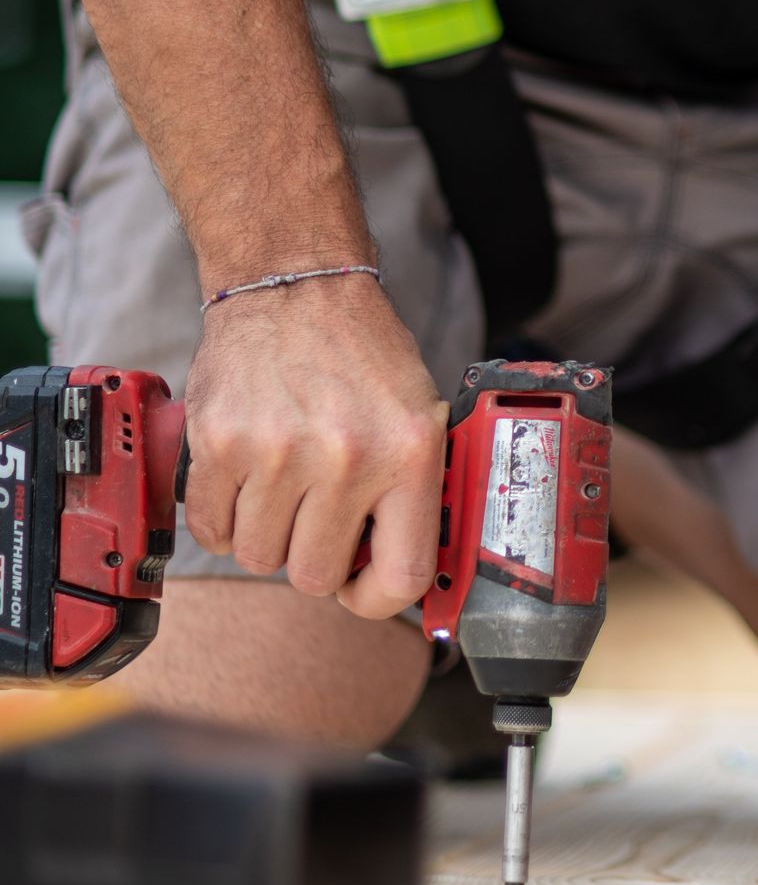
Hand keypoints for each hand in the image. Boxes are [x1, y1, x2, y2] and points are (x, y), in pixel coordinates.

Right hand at [181, 274, 448, 619]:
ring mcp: (278, 453)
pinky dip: (223, 519)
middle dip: (314, 554)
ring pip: (260, 557)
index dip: (376, 598)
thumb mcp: (419, 413)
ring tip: (282, 486)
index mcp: (409, 453)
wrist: (295, 286)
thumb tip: (401, 572)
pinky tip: (245, 480)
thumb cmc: (360, 352)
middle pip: (316, 576)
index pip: (400, 576)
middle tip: (316, 515)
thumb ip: (413, 492)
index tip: (362, 586)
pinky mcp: (219, 445)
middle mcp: (346, 457)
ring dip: (267, 534)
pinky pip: (211, 531)